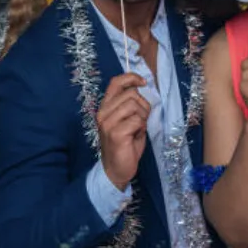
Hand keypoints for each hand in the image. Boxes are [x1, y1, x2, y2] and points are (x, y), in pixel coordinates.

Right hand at [97, 73, 149, 190]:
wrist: (116, 170)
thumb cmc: (124, 145)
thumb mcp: (126, 120)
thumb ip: (130, 105)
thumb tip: (142, 90)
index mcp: (105, 107)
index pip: (115, 82)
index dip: (131, 78)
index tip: (144, 82)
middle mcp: (103, 112)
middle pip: (131, 94)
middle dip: (143, 105)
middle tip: (142, 120)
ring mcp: (108, 123)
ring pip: (135, 106)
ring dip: (143, 117)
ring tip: (138, 129)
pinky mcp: (116, 133)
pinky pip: (137, 120)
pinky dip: (141, 128)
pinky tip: (135, 136)